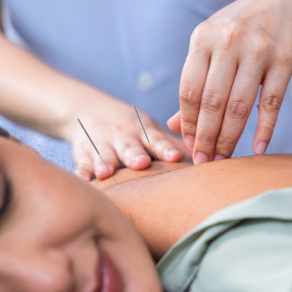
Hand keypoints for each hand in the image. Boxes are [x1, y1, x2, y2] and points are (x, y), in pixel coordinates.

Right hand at [65, 96, 190, 180]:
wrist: (87, 111)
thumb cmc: (130, 129)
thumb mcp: (150, 131)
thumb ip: (174, 146)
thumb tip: (211, 158)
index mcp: (143, 131)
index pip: (157, 140)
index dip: (166, 148)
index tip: (175, 157)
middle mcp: (122, 137)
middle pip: (129, 147)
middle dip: (134, 154)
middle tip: (141, 163)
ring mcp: (100, 143)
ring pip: (102, 154)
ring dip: (105, 162)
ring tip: (106, 173)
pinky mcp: (80, 153)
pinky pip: (80, 163)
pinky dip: (81, 171)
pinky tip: (83, 180)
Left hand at [174, 0, 291, 163]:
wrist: (284, 0)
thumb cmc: (240, 29)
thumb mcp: (211, 46)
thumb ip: (195, 85)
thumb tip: (174, 127)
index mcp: (203, 38)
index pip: (189, 90)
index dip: (187, 122)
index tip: (189, 145)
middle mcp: (229, 41)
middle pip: (213, 101)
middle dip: (206, 136)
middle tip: (203, 161)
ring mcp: (259, 50)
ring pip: (240, 104)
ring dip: (230, 137)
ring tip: (224, 158)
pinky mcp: (286, 59)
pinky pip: (272, 102)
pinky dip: (264, 128)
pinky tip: (257, 148)